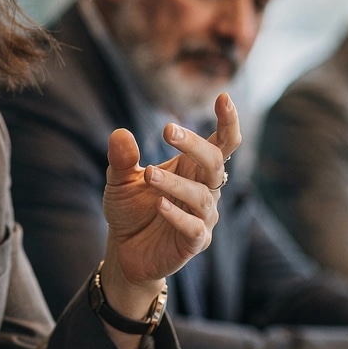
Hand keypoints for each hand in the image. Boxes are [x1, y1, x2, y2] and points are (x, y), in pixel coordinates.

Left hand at [98, 93, 241, 318]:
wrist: (125, 251)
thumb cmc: (131, 209)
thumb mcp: (119, 181)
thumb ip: (122, 159)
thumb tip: (120, 133)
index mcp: (193, 168)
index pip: (221, 142)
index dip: (228, 121)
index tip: (222, 97)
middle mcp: (204, 189)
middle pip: (214, 163)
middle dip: (195, 145)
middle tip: (168, 130)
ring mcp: (202, 217)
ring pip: (202, 196)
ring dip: (176, 183)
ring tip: (149, 175)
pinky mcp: (194, 242)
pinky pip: (194, 228)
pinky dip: (178, 216)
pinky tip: (159, 205)